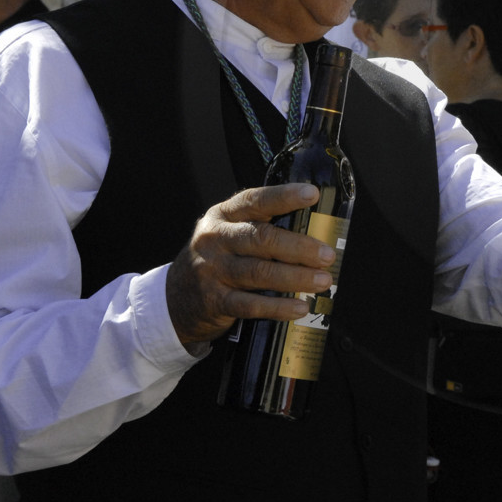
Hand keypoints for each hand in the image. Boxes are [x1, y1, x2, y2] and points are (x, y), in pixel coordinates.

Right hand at [166, 184, 336, 349]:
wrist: (174, 298)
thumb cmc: (217, 259)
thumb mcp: (229, 233)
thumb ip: (260, 227)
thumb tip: (315, 230)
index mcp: (223, 216)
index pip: (254, 200)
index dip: (284, 196)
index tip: (312, 194)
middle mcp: (215, 239)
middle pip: (260, 239)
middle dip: (298, 247)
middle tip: (327, 255)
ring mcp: (212, 271)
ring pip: (258, 272)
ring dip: (295, 277)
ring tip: (323, 281)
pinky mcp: (214, 301)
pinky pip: (250, 305)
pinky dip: (278, 307)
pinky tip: (300, 307)